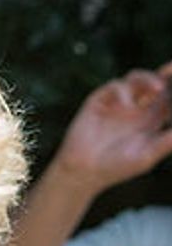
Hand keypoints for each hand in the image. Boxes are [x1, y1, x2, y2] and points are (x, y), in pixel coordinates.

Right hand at [52, 62, 171, 194]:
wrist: (83, 171)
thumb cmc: (116, 168)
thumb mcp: (148, 156)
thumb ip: (167, 141)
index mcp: (152, 118)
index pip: (171, 96)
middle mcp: (137, 107)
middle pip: (157, 81)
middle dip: (168, 74)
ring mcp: (118, 102)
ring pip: (138, 78)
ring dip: (149, 79)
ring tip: (158, 89)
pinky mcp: (99, 101)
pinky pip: (116, 86)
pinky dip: (124, 91)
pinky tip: (128, 106)